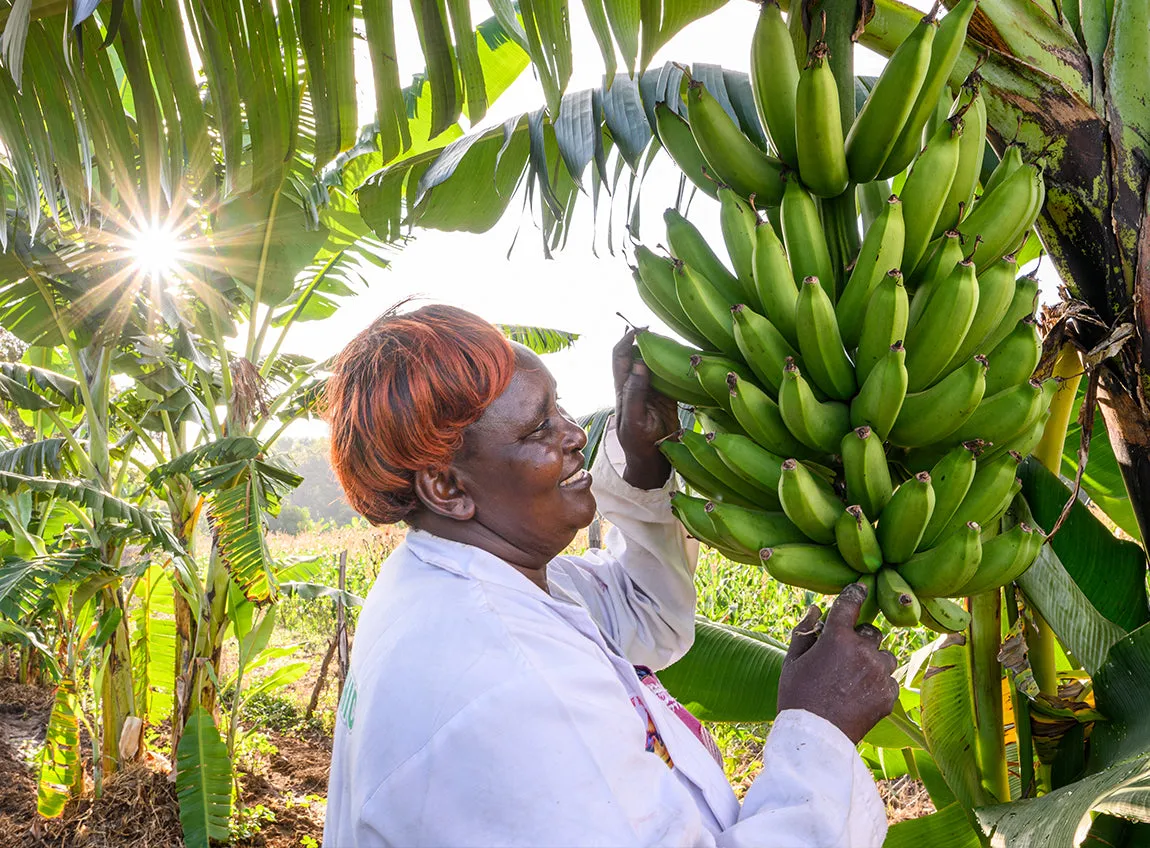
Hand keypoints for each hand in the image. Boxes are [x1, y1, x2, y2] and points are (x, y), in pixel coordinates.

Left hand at [613, 328, 678, 488]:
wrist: (653, 460)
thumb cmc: (638, 443)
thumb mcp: (633, 420)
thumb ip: (634, 393)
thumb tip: (637, 363)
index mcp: (623, 387)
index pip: (620, 354)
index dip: (627, 338)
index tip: (642, 329)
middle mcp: (637, 383)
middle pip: (638, 352)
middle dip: (649, 340)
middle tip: (665, 335)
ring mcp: (653, 388)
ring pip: (656, 360)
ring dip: (665, 350)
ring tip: (678, 344)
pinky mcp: (668, 394)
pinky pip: (672, 374)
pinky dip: (678, 364)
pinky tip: (688, 359)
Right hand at [776, 583, 899, 743]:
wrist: (815, 737)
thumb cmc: (797, 696)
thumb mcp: (792, 661)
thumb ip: (805, 631)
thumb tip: (816, 610)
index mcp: (837, 637)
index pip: (851, 602)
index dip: (856, 592)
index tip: (861, 587)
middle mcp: (863, 650)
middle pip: (872, 632)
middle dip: (860, 638)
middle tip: (845, 655)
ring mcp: (879, 673)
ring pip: (885, 656)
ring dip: (873, 661)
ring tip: (854, 678)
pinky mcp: (888, 695)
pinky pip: (889, 680)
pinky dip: (878, 684)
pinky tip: (860, 695)